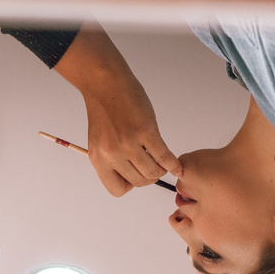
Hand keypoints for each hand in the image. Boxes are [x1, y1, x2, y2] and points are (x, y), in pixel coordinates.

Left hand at [80, 70, 181, 196]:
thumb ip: (113, 159)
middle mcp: (111, 154)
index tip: (136, 172)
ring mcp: (128, 143)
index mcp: (98, 159)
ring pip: (153, 173)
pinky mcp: (145, 131)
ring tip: (161, 160)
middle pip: (139, 182)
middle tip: (153, 164)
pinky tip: (176, 165)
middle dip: (149, 176)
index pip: (117, 190)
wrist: (105, 83)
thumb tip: (135, 175)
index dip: (130, 184)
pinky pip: (163, 157)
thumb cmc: (104, 110)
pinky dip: (173, 164)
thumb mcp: (100, 141)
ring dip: (161, 170)